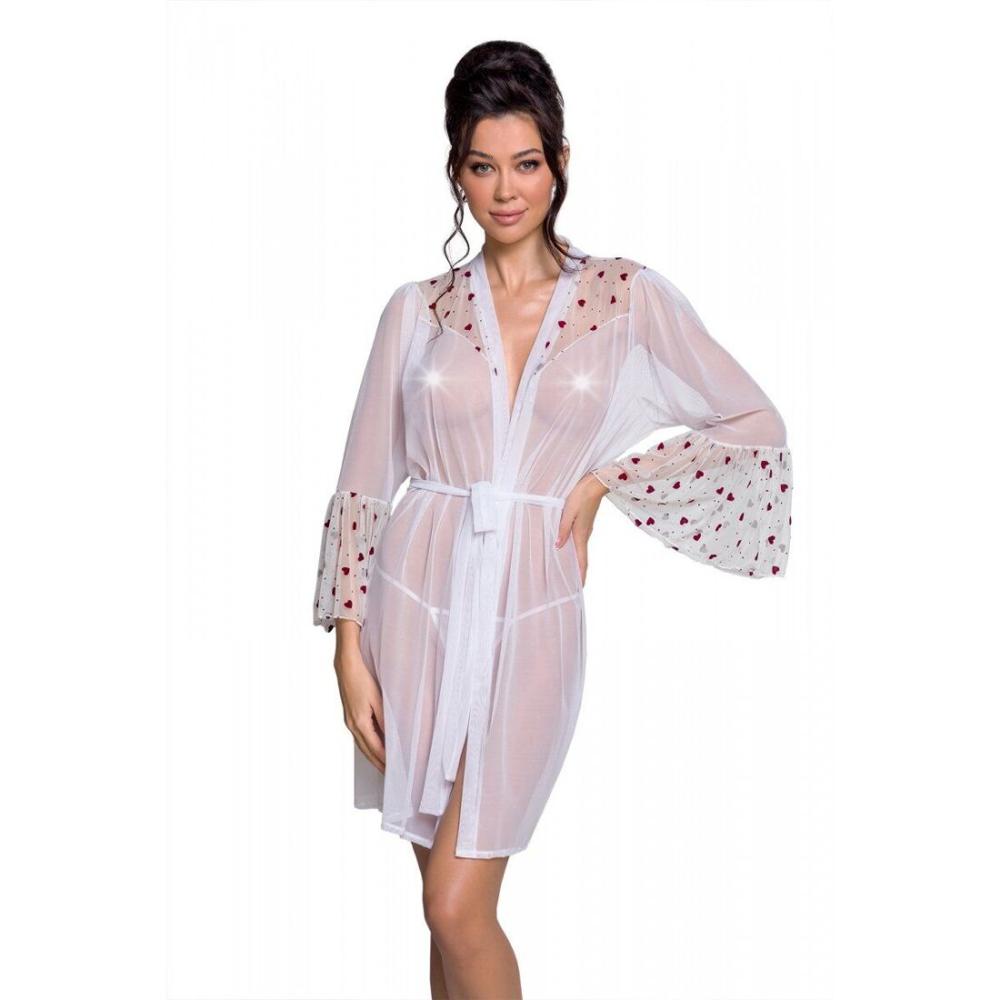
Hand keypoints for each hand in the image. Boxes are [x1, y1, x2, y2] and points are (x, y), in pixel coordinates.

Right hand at [333, 622, 385, 773]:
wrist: (346, 664)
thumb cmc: (361, 679)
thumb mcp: (378, 699)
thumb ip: (385, 718)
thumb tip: (393, 736)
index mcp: (360, 723)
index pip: (376, 748)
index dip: (386, 761)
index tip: (396, 770)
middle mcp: (353, 725)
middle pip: (368, 751)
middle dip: (380, 763)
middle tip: (392, 775)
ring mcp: (350, 721)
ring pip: (364, 744)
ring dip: (374, 755)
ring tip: (386, 764)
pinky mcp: (351, 715)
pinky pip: (361, 736)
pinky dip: (370, 744)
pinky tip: (376, 745)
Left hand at [555, 472, 608, 586]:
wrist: (595, 484)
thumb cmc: (580, 496)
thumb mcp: (568, 513)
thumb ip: (562, 529)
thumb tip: (558, 546)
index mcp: (581, 534)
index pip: (582, 560)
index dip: (581, 574)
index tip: (580, 587)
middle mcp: (585, 534)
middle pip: (582, 558)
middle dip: (579, 571)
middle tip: (574, 584)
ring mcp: (587, 529)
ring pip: (581, 549)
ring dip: (578, 561)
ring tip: (570, 570)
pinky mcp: (585, 523)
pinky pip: (580, 541)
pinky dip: (577, 550)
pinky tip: (569, 548)